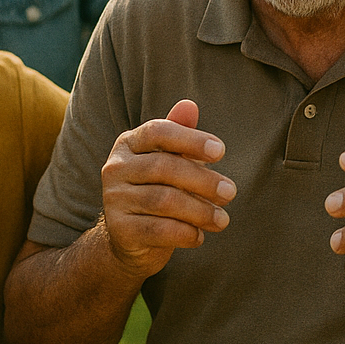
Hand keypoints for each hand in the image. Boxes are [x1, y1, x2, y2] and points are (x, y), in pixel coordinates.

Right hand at [100, 99, 235, 278]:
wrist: (129, 238)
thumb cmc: (157, 190)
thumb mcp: (169, 161)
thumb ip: (180, 136)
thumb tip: (189, 105)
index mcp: (129, 144)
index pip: (158, 131)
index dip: (191, 139)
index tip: (221, 152)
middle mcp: (116, 168)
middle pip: (164, 167)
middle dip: (203, 180)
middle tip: (230, 192)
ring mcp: (114, 199)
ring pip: (164, 200)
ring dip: (200, 211)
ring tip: (223, 220)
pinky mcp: (119, 229)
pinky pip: (159, 229)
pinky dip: (186, 233)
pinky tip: (200, 236)